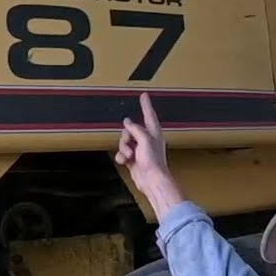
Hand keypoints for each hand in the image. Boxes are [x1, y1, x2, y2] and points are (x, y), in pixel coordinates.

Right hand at [115, 93, 184, 219]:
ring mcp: (140, 150)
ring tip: (130, 155)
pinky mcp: (133, 159)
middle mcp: (147, 140)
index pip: (149, 114)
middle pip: (130, 129)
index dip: (146, 104)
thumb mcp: (144, 139)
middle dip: (126, 137)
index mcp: (154, 132)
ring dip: (124, 148)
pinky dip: (122, 157)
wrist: (151, 180)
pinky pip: (122, 153)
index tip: (144, 95)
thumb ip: (135, 129)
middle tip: (130, 144)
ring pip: (124, 141)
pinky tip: (126, 161)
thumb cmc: (153, 161)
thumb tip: (128, 122)